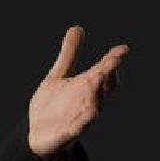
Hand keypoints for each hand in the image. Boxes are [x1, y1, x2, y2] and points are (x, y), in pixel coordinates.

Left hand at [27, 26, 128, 157]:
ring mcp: (79, 118)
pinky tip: (86, 114)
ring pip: (93, 108)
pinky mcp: (68, 133)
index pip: (103, 72)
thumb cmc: (52, 105)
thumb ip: (69, 54)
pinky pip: (77, 129)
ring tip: (98, 82)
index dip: (112, 61)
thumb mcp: (58, 75)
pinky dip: (81, 123)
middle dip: (105, 76)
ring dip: (96, 97)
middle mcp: (87, 101)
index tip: (122, 49)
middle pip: (100, 88)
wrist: (37, 133)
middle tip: (109, 64)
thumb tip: (78, 28)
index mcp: (85, 86)